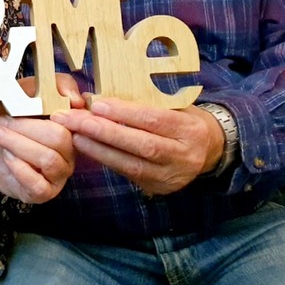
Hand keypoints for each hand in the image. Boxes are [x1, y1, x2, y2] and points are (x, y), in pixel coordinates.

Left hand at [0, 73, 81, 203]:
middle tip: (3, 119)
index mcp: (68, 123)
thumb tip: (73, 96)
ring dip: (18, 144)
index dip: (69, 112)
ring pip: (49, 159)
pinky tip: (5, 156)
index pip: (80, 117)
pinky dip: (19, 167)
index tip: (48, 107)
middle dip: (27, 127)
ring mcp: (58, 173)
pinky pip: (38, 184)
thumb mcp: (17, 92)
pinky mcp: (43, 192)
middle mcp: (70, 149)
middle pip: (61, 138)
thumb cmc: (2, 116)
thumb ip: (42, 85)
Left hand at [51, 98, 223, 194]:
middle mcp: (184, 156)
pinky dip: (106, 160)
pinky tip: (87, 148)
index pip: (155, 119)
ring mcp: (172, 176)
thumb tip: (96, 96)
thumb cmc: (182, 118)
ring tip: (75, 135)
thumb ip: (142, 102)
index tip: (96, 104)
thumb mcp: (172, 105)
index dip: (124, 112)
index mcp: (191, 129)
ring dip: (99, 149)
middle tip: (75, 120)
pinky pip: (128, 174)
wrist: (209, 150)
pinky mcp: (159, 188)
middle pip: (142, 144)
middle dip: (104, 132)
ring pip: (132, 165)